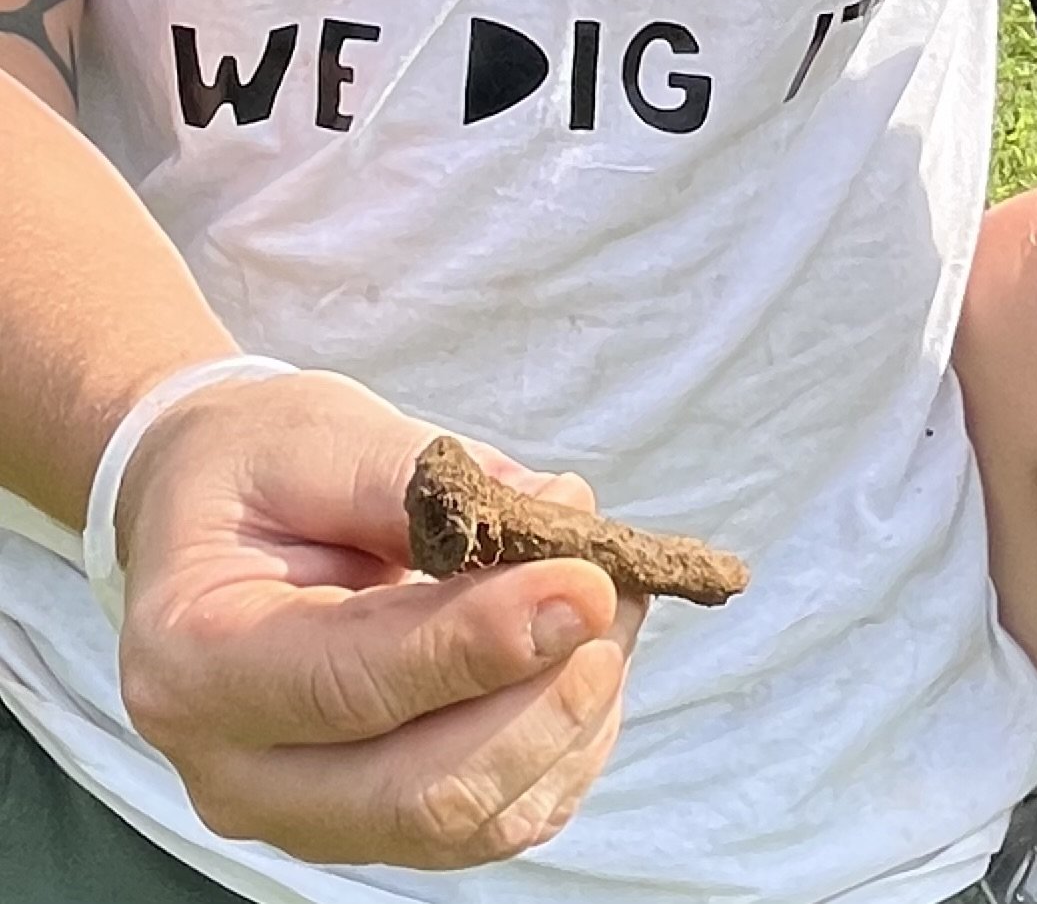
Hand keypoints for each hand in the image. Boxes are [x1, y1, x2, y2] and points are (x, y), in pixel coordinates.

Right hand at [115, 370, 643, 867]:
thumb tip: (562, 516)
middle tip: (619, 596)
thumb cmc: (256, 464)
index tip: (585, 584)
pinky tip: (580, 658)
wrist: (212, 514)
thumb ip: (428, 484)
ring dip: (571, 721)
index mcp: (195, 659)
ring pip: (472, 821)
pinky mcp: (369, 821)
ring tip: (613, 607)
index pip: (352, 682)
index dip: (482, 642)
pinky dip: (562, 748)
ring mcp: (301, 813)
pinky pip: (493, 820)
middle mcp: (233, 768)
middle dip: (546, 701)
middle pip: (419, 793)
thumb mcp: (320, 436)